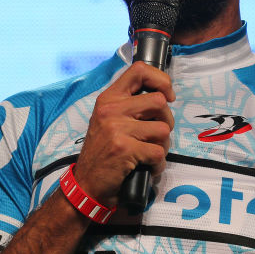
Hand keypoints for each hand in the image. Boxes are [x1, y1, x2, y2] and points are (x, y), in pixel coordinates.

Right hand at [72, 61, 174, 208]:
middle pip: (159, 102)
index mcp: (109, 98)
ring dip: (163, 146)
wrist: (86, 183)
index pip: (140, 70)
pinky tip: (148, 168)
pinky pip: (158, 152)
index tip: (168, 95)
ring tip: (150, 153)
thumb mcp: (108, 119)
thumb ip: (129, 104)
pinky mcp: (124, 149)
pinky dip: (158, 164)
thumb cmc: (102, 151)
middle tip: (158, 134)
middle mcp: (111, 109)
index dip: (161, 80)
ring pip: (163, 129)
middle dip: (167, 120)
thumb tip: (162, 95)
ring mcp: (117, 128)